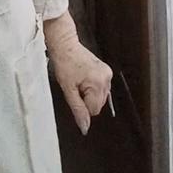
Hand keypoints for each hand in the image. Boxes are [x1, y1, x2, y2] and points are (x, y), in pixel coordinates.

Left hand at [42, 10, 112, 134]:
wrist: (65, 45)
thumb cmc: (64, 63)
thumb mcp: (67, 90)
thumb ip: (78, 110)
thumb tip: (85, 127)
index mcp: (98, 83)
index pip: (94, 110)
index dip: (82, 105)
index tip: (74, 92)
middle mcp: (106, 78)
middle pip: (99, 104)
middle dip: (86, 99)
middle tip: (76, 85)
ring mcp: (108, 73)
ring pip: (100, 97)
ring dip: (90, 93)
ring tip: (79, 80)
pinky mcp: (106, 70)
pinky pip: (101, 88)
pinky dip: (93, 87)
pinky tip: (84, 77)